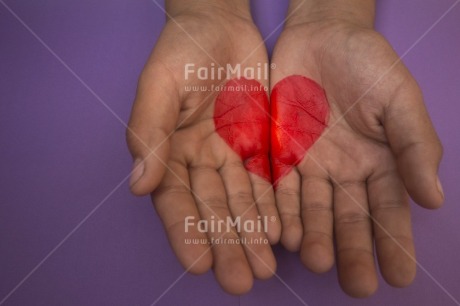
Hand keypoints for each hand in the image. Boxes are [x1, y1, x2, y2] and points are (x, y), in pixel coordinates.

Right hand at [126, 0, 279, 294]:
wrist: (220, 25)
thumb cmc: (181, 50)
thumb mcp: (159, 85)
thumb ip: (149, 133)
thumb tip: (139, 185)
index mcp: (168, 151)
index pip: (175, 201)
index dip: (187, 234)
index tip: (200, 266)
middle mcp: (198, 160)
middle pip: (213, 209)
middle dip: (227, 245)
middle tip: (243, 281)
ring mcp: (230, 154)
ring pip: (243, 201)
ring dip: (253, 234)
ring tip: (267, 267)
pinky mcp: (258, 144)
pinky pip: (267, 179)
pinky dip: (274, 206)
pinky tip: (281, 232)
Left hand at [270, 0, 442, 296]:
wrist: (319, 35)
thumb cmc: (367, 63)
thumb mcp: (399, 98)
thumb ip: (415, 145)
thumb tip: (433, 199)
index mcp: (380, 162)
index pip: (389, 210)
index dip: (395, 242)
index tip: (399, 277)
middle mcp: (345, 172)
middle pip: (348, 218)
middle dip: (352, 250)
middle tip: (356, 285)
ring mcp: (311, 165)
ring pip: (312, 209)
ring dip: (313, 236)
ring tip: (316, 261)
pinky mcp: (280, 153)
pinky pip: (279, 187)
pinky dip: (281, 209)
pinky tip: (283, 233)